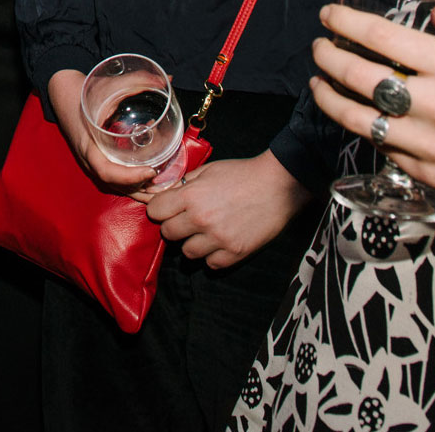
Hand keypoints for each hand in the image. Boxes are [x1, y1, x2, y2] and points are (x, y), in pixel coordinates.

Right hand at [44, 69, 159, 194]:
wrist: (64, 95)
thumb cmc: (84, 92)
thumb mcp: (108, 86)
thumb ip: (137, 81)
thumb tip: (167, 80)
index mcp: (88, 145)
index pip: (106, 171)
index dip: (129, 177)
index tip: (150, 171)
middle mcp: (89, 159)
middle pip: (115, 184)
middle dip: (141, 189)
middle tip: (166, 183)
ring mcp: (92, 163)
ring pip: (116, 185)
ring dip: (139, 190)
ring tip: (163, 188)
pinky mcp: (98, 162)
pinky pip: (115, 180)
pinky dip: (132, 184)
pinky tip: (150, 180)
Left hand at [143, 152, 310, 268]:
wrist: (279, 186)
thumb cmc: (243, 174)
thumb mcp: (208, 170)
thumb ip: (184, 184)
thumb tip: (164, 194)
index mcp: (191, 196)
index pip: (155, 212)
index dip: (160, 209)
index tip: (168, 208)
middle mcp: (201, 220)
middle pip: (168, 233)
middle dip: (175, 225)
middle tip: (189, 219)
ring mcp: (218, 239)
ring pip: (187, 253)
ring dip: (193, 242)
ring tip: (207, 231)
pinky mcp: (234, 253)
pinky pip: (210, 264)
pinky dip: (213, 255)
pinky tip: (221, 241)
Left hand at [309, 2, 434, 240]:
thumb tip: (433, 12)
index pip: (382, 37)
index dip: (346, 23)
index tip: (329, 15)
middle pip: (359, 76)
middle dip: (328, 57)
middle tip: (319, 46)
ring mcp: (428, 144)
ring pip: (358, 118)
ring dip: (329, 97)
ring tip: (319, 82)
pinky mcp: (425, 173)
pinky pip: (382, 145)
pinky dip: (365, 127)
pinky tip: (359, 114)